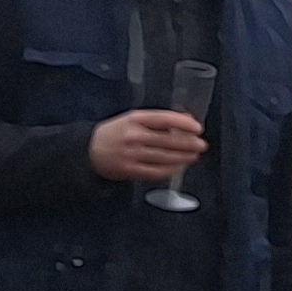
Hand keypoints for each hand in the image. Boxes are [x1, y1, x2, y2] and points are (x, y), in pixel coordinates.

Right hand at [90, 109, 206, 183]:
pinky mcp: (130, 170)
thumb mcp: (133, 119)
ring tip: (194, 156)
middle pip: (168, 140)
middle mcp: (134, 136)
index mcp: (135, 119)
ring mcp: (132, 155)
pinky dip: (171, 169)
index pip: (164, 119)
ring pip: (165, 157)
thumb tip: (185, 122)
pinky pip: (156, 172)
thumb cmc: (116, 132)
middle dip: (189, 144)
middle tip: (202, 145)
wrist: (89, 150)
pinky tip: (179, 167)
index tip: (198, 128)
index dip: (184, 123)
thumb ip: (156, 121)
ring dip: (183, 157)